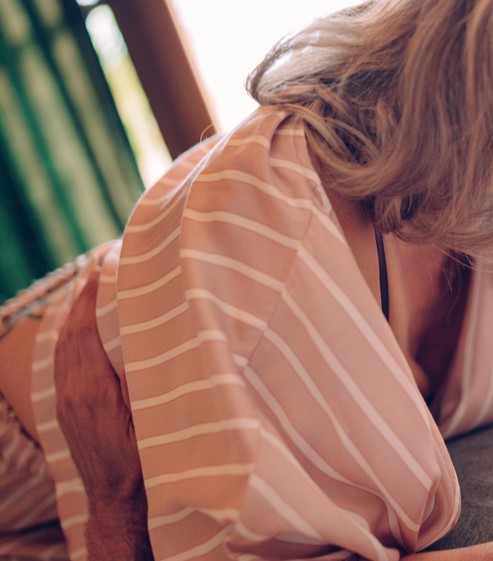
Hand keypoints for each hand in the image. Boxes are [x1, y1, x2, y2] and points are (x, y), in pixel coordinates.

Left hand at [54, 272, 152, 558]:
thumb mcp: (155, 422)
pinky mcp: (68, 406)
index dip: (96, 296)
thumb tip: (153, 339)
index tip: (109, 265)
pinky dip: (74, 332)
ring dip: (78, 311)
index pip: (88, 330)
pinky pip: (65, 358)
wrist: (120, 502)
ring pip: (65, 343)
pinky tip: (86, 322)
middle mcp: (74, 391)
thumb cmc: (147, 464)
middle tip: (104, 262)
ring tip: (93, 281)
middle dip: (86, 295)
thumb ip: (148, 382)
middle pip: (72, 331)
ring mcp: (67, 399)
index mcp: (94, 390)